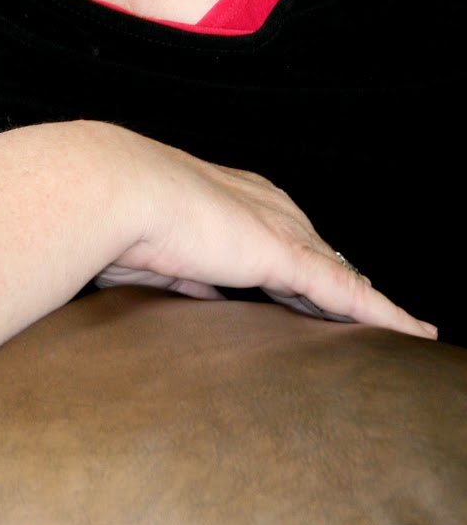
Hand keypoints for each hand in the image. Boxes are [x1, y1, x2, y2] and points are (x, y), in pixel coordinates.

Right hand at [86, 124, 436, 339]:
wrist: (111, 190)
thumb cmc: (113, 219)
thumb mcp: (153, 255)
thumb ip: (186, 276)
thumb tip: (206, 296)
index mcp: (226, 201)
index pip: (279, 236)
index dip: (300, 267)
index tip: (313, 289)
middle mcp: (261, 206)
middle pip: (318, 252)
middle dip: (341, 284)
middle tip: (367, 316)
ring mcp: (278, 229)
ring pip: (340, 273)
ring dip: (370, 304)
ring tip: (407, 330)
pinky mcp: (286, 255)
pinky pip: (349, 292)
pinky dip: (384, 315)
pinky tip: (413, 333)